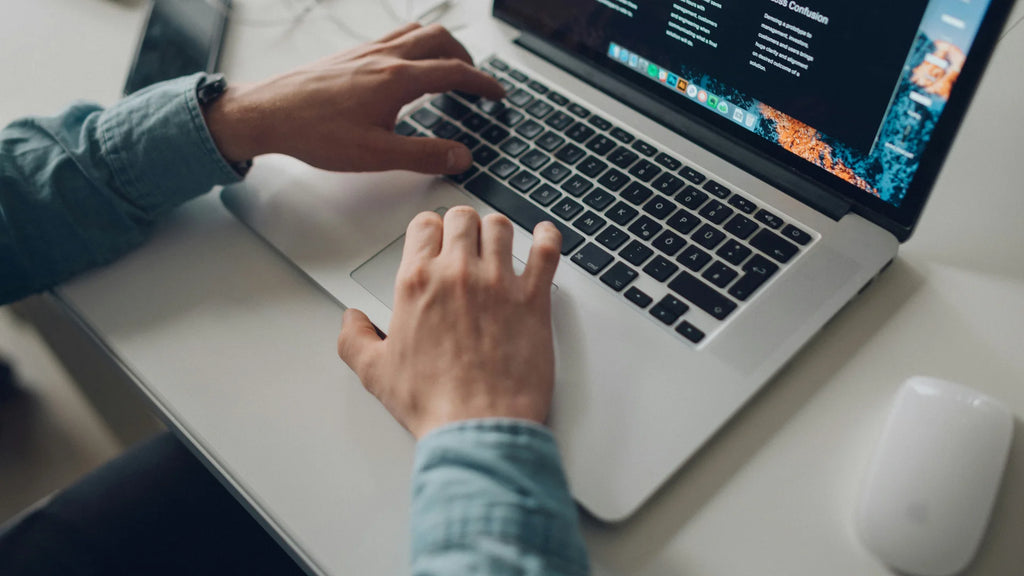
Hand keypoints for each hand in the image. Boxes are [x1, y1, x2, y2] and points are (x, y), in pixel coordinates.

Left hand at [203, 23, 503, 173]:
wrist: (267, 114)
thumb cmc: (314, 133)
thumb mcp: (376, 155)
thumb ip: (424, 155)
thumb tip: (461, 156)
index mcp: (397, 79)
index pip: (454, 72)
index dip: (482, 83)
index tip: (497, 94)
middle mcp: (384, 57)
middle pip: (440, 40)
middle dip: (466, 57)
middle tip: (476, 80)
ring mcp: (366, 51)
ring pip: (417, 32)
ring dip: (442, 45)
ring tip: (449, 66)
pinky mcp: (350, 55)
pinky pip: (394, 36)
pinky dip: (415, 44)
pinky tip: (406, 67)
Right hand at [336, 208, 561, 438]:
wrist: (478, 427)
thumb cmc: (434, 402)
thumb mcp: (375, 373)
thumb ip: (355, 339)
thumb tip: (351, 320)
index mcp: (418, 283)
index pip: (424, 226)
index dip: (430, 230)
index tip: (434, 239)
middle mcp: (458, 274)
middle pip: (463, 218)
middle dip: (462, 226)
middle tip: (465, 241)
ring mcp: (499, 283)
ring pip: (500, 227)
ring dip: (497, 231)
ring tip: (497, 243)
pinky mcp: (534, 299)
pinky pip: (546, 251)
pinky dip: (547, 237)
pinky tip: (543, 237)